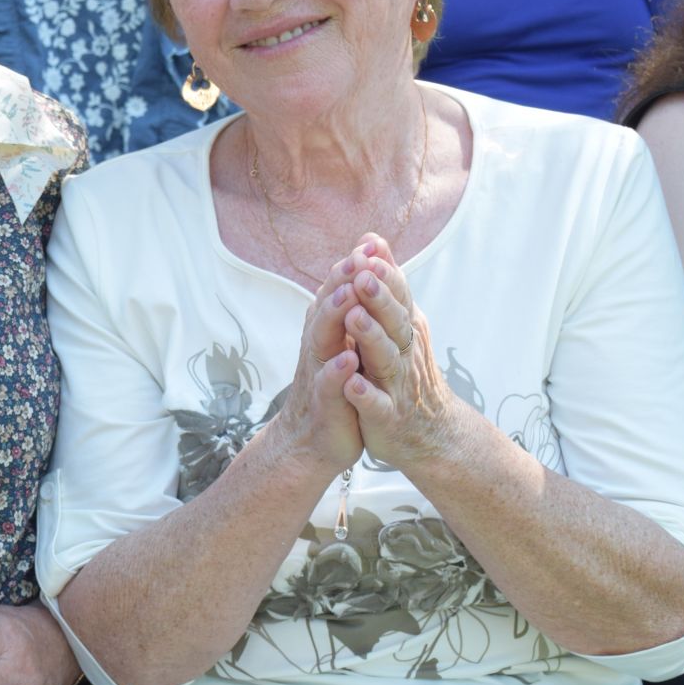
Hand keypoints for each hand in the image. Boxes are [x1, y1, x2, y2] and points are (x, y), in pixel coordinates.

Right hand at [257, 262, 364, 475]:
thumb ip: (351, 307)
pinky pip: (328, 385)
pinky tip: (347, 360)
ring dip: (334, 316)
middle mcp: (318, 345)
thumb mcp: (344, 345)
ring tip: (349, 296)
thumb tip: (361, 266)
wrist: (313, 441)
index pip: (338, 291)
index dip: (352, 267)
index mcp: (328, 330)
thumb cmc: (336, 388)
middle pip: (327, 306)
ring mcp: (318, 372)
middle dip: (341, 281)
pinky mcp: (324, 403)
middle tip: (358, 257)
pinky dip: (335, 372)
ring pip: (322, 338)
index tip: (370, 243)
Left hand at [333, 235, 466, 469]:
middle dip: (378, 298)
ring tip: (354, 318)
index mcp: (404, 329)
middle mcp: (404, 352)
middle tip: (363, 275)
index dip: (384, 275)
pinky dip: (365, 394)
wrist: (430, 433)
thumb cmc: (405, 371)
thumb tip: (373, 240)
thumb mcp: (397, 324)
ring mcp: (397, 385)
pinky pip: (376, 404)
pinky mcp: (386, 416)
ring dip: (370, 337)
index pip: (397, 296)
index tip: (368, 251)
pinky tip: (351, 384)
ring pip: (385, 358)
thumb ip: (385, 284)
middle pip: (393, 321)